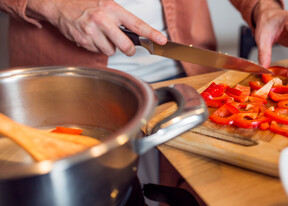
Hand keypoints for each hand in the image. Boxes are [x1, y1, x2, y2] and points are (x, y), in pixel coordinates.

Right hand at [26, 0, 167, 55]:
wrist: (59, 4)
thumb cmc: (85, 3)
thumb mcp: (106, 4)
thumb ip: (120, 18)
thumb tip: (136, 32)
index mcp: (112, 9)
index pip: (137, 24)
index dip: (152, 34)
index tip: (162, 40)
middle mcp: (103, 20)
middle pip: (125, 46)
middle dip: (128, 50)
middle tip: (127, 48)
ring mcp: (92, 32)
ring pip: (111, 51)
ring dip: (109, 47)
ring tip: (102, 36)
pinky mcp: (84, 41)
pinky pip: (97, 52)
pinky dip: (97, 47)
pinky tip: (91, 37)